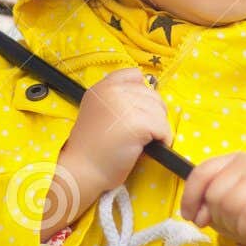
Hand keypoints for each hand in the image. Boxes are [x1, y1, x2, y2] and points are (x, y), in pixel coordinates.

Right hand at [56, 67, 170, 201]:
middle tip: (142, 132)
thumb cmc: (92, 148)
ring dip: (158, 128)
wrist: (82, 171)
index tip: (137, 112)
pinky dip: (163, 139)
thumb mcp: (97, 111)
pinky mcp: (137, 123)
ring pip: (160, 111)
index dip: (141, 93)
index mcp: (102, 87)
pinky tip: (151, 147)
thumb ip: (117, 99)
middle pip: (152, 94)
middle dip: (153, 114)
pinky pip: (163, 128)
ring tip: (145, 141)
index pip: (134, 75)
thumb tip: (148, 96)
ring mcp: (125, 106)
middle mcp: (113, 91)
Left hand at [179, 153, 245, 245]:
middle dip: (218, 217)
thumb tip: (197, 216)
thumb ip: (206, 206)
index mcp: (232, 160)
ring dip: (234, 225)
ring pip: (231, 205)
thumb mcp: (223, 207)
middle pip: (215, 194)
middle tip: (231, 223)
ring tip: (244, 226)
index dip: (190, 197)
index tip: (190, 216)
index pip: (202, 173)